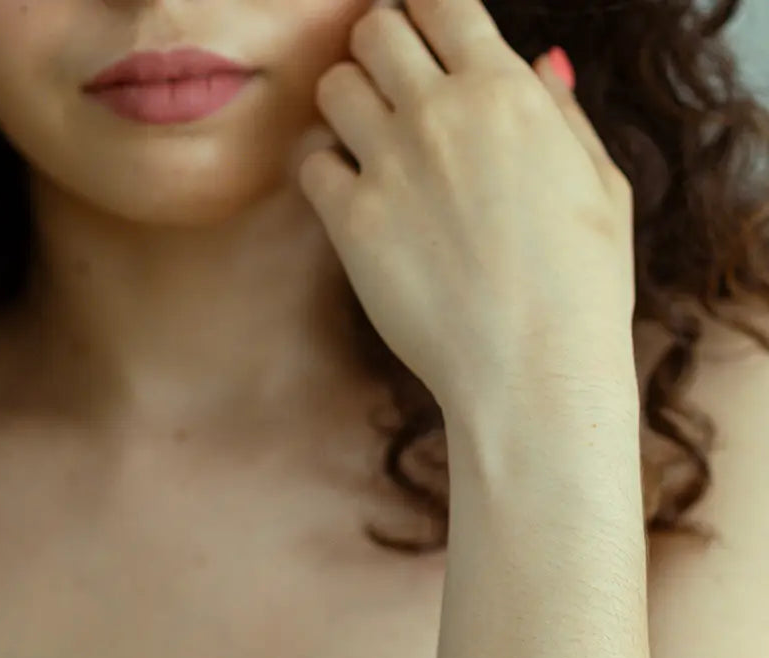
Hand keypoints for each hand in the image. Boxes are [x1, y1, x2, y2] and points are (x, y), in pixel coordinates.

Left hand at [297, 0, 638, 434]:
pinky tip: (349, 193)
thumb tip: (541, 61)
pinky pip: (311, 164)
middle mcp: (441, 113)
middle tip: (388, 85)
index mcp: (506, 89)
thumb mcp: (600, 182)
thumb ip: (560, 113)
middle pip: (373, 30)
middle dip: (377, 47)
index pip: (440, 0)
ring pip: (333, 87)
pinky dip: (323, 169)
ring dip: (345, 102)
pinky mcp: (352, 224)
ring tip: (367, 139)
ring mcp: (390, 166)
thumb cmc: (581, 284)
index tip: (420, 34)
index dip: (423, 10)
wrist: (533, 367)